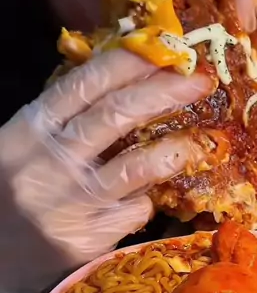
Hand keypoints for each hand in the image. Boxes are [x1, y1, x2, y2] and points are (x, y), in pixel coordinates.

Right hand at [0, 50, 211, 292]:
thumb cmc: (5, 194)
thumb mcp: (20, 146)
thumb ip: (61, 121)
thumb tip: (124, 85)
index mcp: (31, 130)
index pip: (86, 84)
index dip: (130, 63)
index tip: (165, 52)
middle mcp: (50, 162)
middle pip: (116, 115)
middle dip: (165, 92)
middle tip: (201, 82)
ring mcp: (69, 203)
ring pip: (134, 168)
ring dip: (173, 150)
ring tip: (198, 144)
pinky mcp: (84, 240)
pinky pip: (131, 212)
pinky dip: (144, 201)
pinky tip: (143, 199)